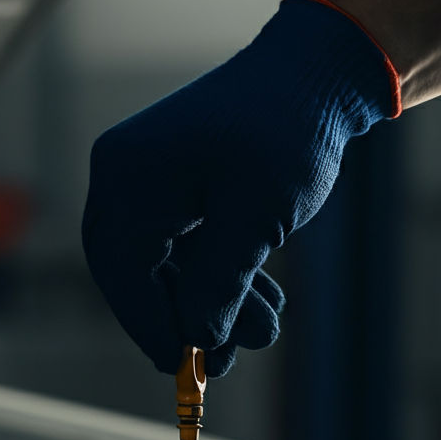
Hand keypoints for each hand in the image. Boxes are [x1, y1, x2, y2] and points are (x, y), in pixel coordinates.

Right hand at [82, 0, 397, 376]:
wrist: (318, 74)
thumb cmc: (286, 130)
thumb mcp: (255, 219)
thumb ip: (218, 285)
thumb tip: (196, 340)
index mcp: (128, 176)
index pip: (122, 270)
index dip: (148, 325)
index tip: (177, 365)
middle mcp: (126, 180)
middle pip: (135, 274)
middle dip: (180, 319)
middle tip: (216, 363)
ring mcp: (149, 185)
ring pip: (166, 269)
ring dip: (212, 305)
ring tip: (261, 332)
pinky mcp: (176, 193)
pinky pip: (185, 251)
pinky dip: (220, 280)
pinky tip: (261, 305)